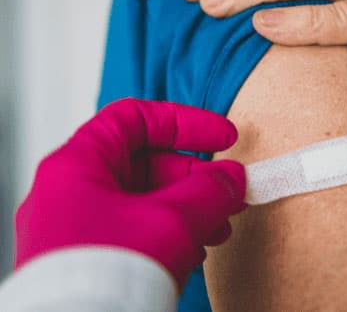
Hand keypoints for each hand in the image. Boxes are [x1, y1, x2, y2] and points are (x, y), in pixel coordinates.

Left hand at [14, 98, 246, 288]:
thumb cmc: (107, 275)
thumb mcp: (174, 220)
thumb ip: (211, 190)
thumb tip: (232, 178)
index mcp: (76, 166)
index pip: (134, 118)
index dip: (185, 122)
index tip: (223, 136)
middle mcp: (67, 193)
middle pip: (141, 163)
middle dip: (195, 176)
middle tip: (228, 191)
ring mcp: (71, 230)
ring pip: (140, 202)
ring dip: (187, 209)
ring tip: (217, 230)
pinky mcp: (83, 262)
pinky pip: (130, 234)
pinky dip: (167, 236)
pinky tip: (192, 253)